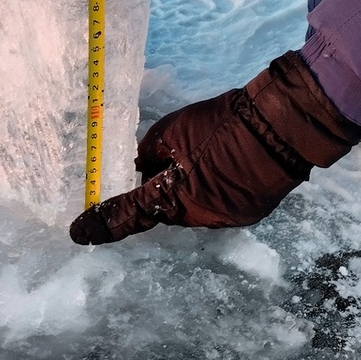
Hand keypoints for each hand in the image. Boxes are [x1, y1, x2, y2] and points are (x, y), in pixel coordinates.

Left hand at [69, 51, 360, 244]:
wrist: (283, 127)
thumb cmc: (223, 126)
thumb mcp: (172, 132)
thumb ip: (149, 154)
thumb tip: (141, 167)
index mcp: (172, 199)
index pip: (127, 216)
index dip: (101, 224)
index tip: (77, 233)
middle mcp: (197, 219)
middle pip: (164, 209)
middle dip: (158, 190)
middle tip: (162, 161)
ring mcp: (226, 219)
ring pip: (192, 207)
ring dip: (188, 188)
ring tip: (201, 155)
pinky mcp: (249, 213)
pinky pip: (218, 203)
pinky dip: (213, 187)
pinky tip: (223, 164)